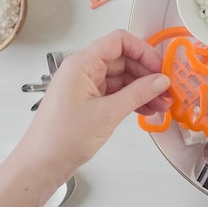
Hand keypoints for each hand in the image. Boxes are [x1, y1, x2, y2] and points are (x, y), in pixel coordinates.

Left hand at [0, 30, 170, 206]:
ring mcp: (87, 86)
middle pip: (124, 59)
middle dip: (147, 73)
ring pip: (123, 78)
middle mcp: (84, 70)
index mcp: (82, 64)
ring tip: (162, 103)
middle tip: (166, 88)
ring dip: (143, 89)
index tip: (159, 67)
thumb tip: (160, 80)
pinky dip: (133, 99)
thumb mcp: (107, 113)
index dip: (143, 51)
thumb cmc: (62, 138)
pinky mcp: (90, 101)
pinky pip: (117, 92)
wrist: (41, 165)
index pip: (118, 42)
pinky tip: (148, 109)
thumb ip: (137, 93)